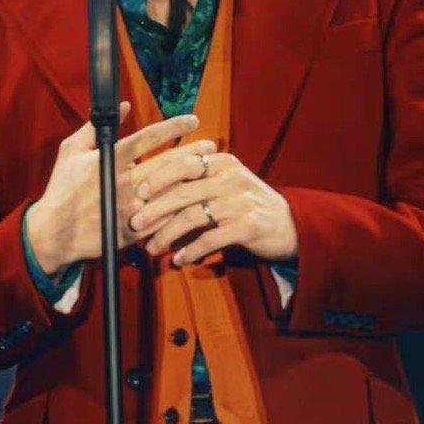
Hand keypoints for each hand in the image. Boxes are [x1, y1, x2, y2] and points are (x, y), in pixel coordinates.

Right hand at [24, 108, 217, 275]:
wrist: (54, 232)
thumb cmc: (61, 188)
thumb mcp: (71, 151)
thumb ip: (95, 127)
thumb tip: (123, 107)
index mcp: (110, 160)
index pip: (149, 137)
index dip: (174, 126)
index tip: (193, 119)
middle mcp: (125, 182)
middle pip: (169, 163)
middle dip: (194, 151)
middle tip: (210, 145)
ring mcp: (132, 208)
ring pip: (172, 190)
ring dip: (193, 178)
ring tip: (209, 168)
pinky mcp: (134, 230)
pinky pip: (165, 218)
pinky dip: (182, 207)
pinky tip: (197, 198)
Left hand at [128, 145, 298, 267]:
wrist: (289, 225)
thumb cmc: (248, 204)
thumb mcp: (226, 183)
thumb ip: (196, 182)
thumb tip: (152, 193)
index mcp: (222, 162)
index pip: (182, 164)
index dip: (156, 178)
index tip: (135, 194)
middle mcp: (231, 178)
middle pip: (182, 191)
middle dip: (154, 209)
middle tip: (133, 224)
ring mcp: (240, 202)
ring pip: (192, 216)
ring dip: (167, 234)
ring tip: (151, 248)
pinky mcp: (247, 226)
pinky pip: (210, 239)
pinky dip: (191, 251)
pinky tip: (179, 260)